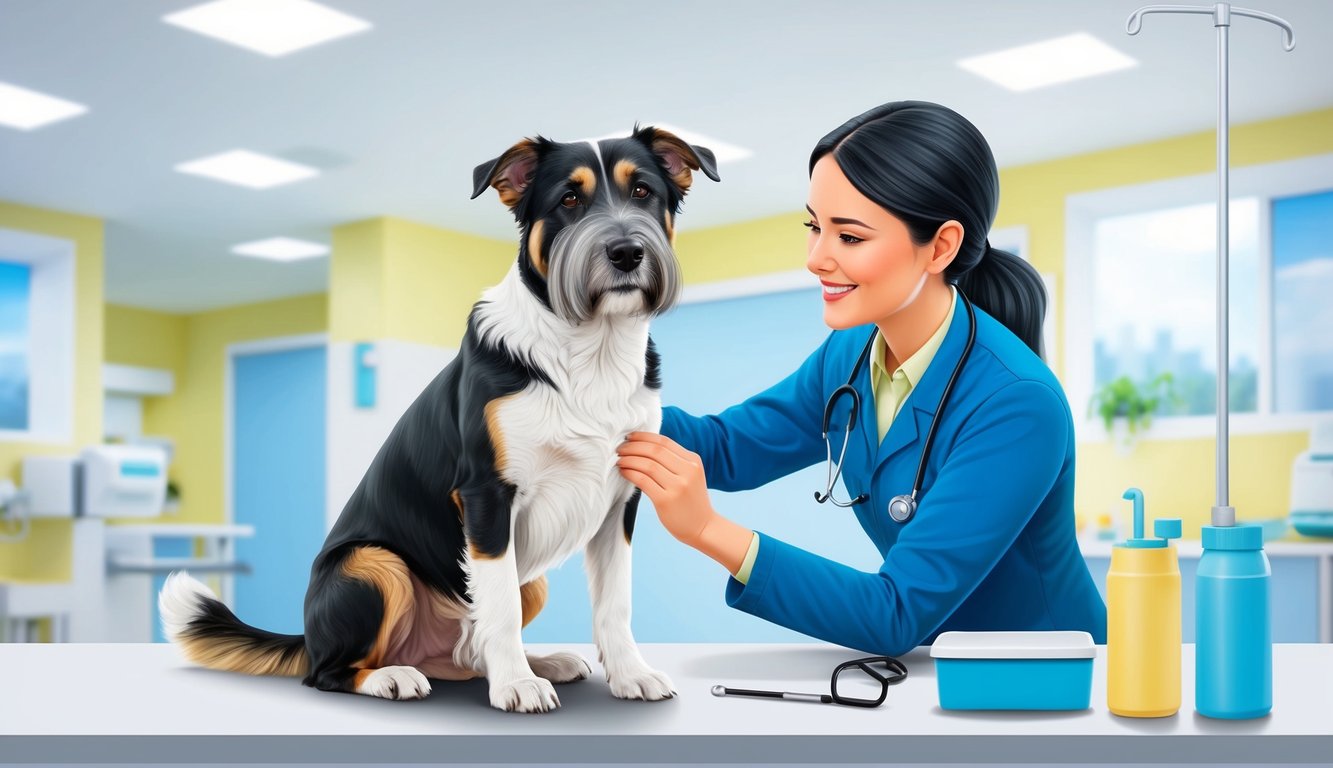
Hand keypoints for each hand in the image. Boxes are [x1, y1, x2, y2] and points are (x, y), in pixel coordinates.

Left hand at [616, 432, 715, 546]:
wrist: (703, 527)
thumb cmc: (690, 500)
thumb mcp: (690, 475)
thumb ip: (674, 461)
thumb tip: (643, 446)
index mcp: (693, 461)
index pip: (664, 442)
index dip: (643, 437)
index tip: (629, 437)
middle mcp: (687, 471)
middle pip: (655, 451)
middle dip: (633, 446)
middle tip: (620, 448)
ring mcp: (678, 486)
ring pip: (648, 465)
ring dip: (629, 460)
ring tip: (619, 460)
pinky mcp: (666, 501)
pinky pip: (643, 481)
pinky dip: (630, 473)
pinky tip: (624, 472)